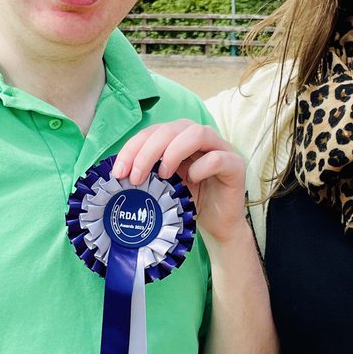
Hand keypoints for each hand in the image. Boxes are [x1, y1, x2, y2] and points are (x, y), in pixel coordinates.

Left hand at [113, 120, 248, 245]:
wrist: (217, 225)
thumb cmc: (189, 202)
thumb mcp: (162, 186)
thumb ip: (146, 174)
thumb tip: (117, 174)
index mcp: (179, 138)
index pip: (153, 131)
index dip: (133, 147)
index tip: (118, 171)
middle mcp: (200, 137)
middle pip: (172, 128)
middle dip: (148, 150)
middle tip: (135, 177)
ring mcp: (220, 148)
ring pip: (197, 133)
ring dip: (174, 152)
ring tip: (163, 175)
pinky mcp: (235, 165)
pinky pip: (217, 158)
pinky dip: (201, 167)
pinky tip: (192, 181)